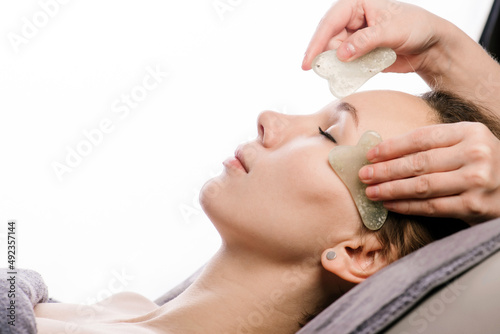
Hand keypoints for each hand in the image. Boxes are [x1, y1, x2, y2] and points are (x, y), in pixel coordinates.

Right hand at [301, 0, 451, 74]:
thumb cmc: (416, 27)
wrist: (431, 46)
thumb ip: (365, 41)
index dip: (317, 41)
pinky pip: (346, 65)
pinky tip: (346, 79)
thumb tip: (341, 53)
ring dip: (337, 67)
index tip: (308, 62)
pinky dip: (346, 73)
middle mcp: (353, 20)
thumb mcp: (391, 31)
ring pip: (335, 55)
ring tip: (341, 75)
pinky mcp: (360, 54)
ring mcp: (355, 38)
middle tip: (325, 72)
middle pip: (329, 40)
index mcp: (357, 4)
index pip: (331, 21)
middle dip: (326, 57)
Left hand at [358, 122, 499, 224]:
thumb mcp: (465, 142)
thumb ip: (434, 143)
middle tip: (363, 175)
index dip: (392, 147)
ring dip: (391, 189)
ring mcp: (476, 181)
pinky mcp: (473, 206)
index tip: (370, 155)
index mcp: (469, 132)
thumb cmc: (482, 162)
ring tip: (370, 191)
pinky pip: (431, 206)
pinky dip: (406, 206)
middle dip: (385, 170)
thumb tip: (386, 150)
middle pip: (419, 162)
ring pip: (422, 186)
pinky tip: (389, 204)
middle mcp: (475, 154)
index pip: (421, 138)